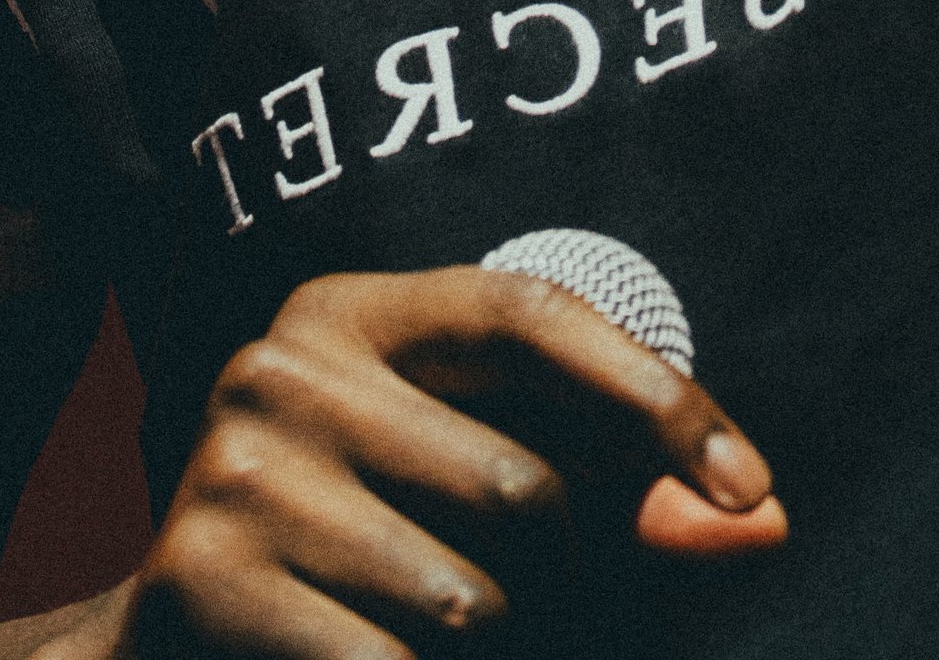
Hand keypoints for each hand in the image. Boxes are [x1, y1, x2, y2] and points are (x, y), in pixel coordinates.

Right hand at [128, 261, 785, 649]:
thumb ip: (625, 504)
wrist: (174, 649)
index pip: (532, 313)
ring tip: (443, 648)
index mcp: (354, 313)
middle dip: (561, 580)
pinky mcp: (203, 579)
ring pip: (470, 599)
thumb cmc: (364, 560)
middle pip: (522, 485)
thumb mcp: (480, 498)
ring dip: (497, 653)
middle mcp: (284, 365)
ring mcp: (235, 470)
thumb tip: (764, 522)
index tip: (751, 488)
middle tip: (529, 614)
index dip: (654, 396)